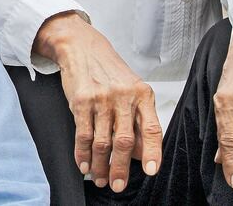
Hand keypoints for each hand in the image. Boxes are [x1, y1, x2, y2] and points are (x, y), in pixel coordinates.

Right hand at [35, 12, 162, 192]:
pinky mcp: (81, 101)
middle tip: (118, 185)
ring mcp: (101, 99)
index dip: (152, 152)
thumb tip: (141, 154)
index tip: (150, 171)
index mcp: (142, 94)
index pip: (151, 128)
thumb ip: (137, 118)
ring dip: (100, 165)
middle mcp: (123, 96)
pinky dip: (82, 153)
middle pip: (124, 141)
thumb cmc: (108, 70)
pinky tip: (83, 164)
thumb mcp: (131, 88)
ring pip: (102, 142)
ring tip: (99, 178)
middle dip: (121, 168)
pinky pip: (83, 134)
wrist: (81, 47)